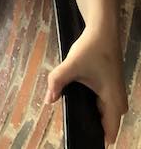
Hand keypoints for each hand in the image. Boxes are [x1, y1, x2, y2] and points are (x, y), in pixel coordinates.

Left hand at [45, 26, 126, 144]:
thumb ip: (57, 82)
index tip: (85, 139)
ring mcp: (118, 92)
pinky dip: (97, 106)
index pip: (111, 130)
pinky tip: (82, 102)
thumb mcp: (71, 65)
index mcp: (114, 100)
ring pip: (109, 113)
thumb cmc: (90, 48)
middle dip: (95, 127)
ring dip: (96, 116)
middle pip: (109, 123)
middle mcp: (119, 99)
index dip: (99, 138)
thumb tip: (48, 100)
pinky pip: (107, 104)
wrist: (102, 29)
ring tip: (78, 115)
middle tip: (78, 127)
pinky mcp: (113, 85)